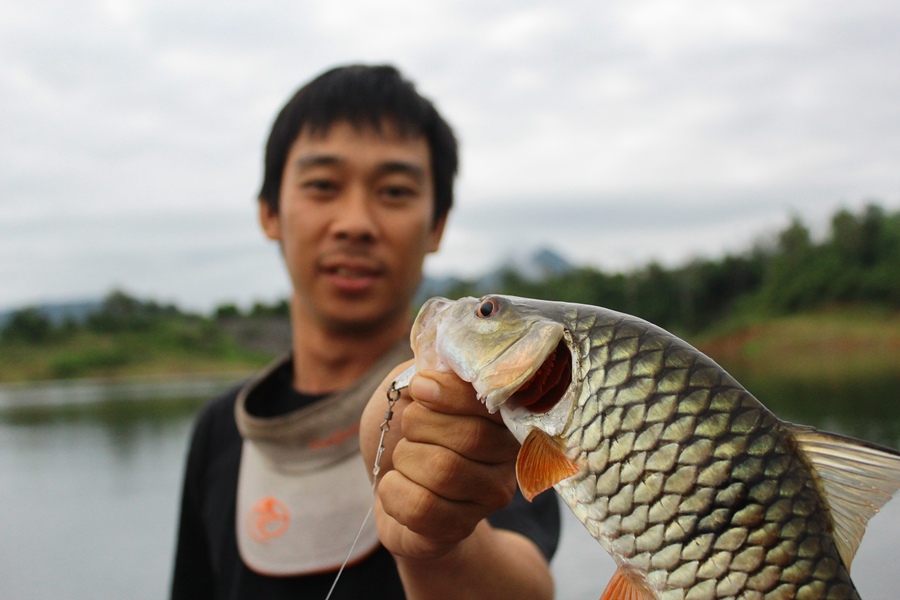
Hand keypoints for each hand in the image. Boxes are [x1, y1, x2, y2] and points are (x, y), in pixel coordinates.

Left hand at [360, 361, 520, 559]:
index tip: (418, 388)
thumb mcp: (412, 388)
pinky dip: (393, 492)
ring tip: (405, 459)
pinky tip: (397, 486)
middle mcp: (508, 456)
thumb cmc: (405, 430)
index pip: (491, 400)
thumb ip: (429, 369)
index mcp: (501, 413)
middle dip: (420, 425)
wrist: (389, 483)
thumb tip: (436, 371)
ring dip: (405, 459)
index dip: (450, 393)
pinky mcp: (463, 528)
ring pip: (444, 472)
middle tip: (408, 428)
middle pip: (469, 437)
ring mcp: (490, 496)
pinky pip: (421, 508)